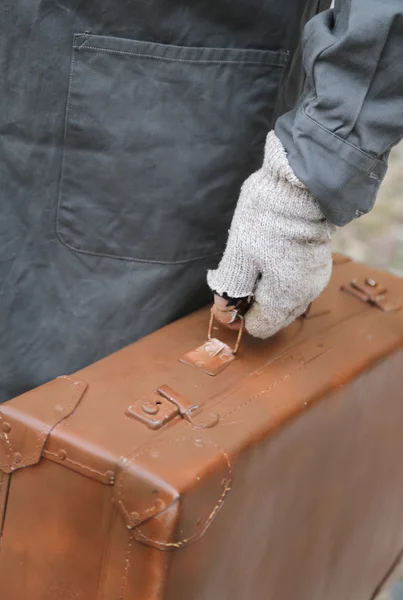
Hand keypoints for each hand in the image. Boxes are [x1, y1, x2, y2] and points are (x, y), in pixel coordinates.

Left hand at [207, 132, 333, 338]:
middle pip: (274, 317)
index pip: (259, 327)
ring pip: (286, 302)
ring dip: (267, 292)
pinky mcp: (319, 263)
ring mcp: (315, 279)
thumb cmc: (266, 219)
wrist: (300, 184)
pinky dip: (281, 280)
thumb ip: (230, 286)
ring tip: (255, 264)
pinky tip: (271, 258)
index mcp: (284, 298)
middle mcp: (304, 295)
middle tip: (239, 276)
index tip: (227, 294)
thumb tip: (222, 310)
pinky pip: (296, 285)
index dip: (239, 316)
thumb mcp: (238, 254)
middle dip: (254, 305)